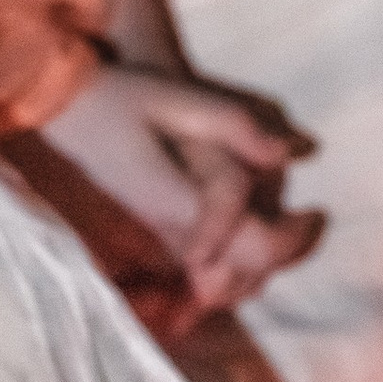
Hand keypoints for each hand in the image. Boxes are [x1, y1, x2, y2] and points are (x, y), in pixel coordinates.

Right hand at [31, 58, 319, 323]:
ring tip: (289, 231)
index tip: (318, 212)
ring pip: (221, 285)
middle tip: (313, 221)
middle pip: (242, 276)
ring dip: (259, 267)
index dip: (292, 240)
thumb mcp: (177, 97)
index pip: (251, 247)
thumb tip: (289, 154)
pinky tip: (250, 243)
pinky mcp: (154, 237)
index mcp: (180, 201)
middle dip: (285, 254)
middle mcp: (170, 232)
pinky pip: (200, 277)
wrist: (64, 109)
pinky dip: (232, 272)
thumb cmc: (120, 97)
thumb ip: (234, 126)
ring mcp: (159, 240)